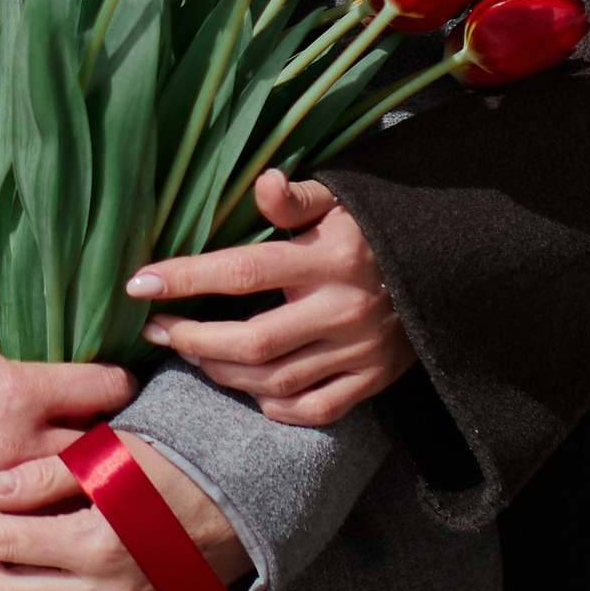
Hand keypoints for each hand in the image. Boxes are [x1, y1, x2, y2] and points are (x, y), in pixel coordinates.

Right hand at [0, 332, 130, 533]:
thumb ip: (35, 376)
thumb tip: (82, 390)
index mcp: (20, 391)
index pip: (106, 389)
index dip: (123, 386)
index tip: (125, 390)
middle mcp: (12, 446)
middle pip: (100, 453)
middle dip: (118, 446)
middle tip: (126, 443)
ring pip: (68, 503)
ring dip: (86, 494)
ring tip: (99, 487)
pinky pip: (24, 534)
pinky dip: (41, 525)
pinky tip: (52, 517)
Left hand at [122, 175, 415, 426]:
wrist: (448, 269)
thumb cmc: (374, 232)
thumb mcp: (341, 203)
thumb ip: (297, 199)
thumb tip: (263, 181)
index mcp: (329, 258)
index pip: (244, 271)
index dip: (187, 278)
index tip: (141, 283)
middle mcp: (343, 308)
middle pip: (250, 342)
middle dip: (192, 340)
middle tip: (159, 331)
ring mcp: (359, 351)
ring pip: (274, 381)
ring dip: (222, 373)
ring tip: (195, 354)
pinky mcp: (373, 380)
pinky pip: (313, 409)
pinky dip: (275, 406)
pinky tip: (252, 389)